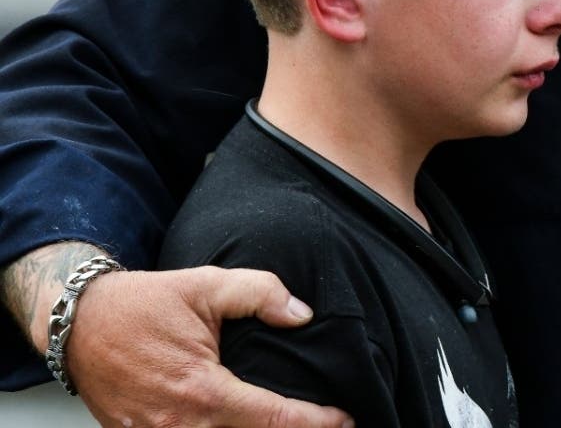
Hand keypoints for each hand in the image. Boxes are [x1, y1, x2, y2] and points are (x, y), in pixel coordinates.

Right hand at [69, 264, 352, 427]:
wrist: (78, 324)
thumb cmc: (142, 304)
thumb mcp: (206, 284)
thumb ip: (260, 293)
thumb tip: (302, 313)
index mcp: (204, 393)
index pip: (275, 420)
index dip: (317, 422)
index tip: (345, 418)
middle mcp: (181, 427)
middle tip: (326, 424)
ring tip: (290, 424)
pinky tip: (245, 424)